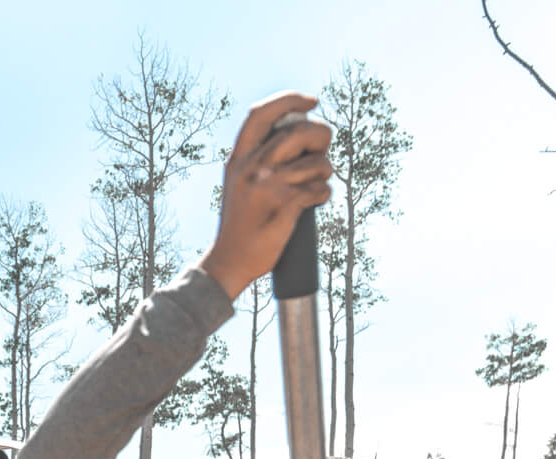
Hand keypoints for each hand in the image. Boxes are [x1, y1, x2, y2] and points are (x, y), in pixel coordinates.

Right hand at [198, 93, 333, 299]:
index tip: (312, 101)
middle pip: (299, 131)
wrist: (230, 261)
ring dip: (325, 172)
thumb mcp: (237, 181)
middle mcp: (252, 168)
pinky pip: (319, 190)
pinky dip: (323, 194)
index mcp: (239, 158)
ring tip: (316, 183)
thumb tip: (297, 130)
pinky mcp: (284, 206)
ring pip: (316, 163)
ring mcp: (267, 186)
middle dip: (322, 136)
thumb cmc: (241, 222)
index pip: (262, 114)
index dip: (290, 99)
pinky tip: (314, 201)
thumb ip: (258, 156)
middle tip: (324, 148)